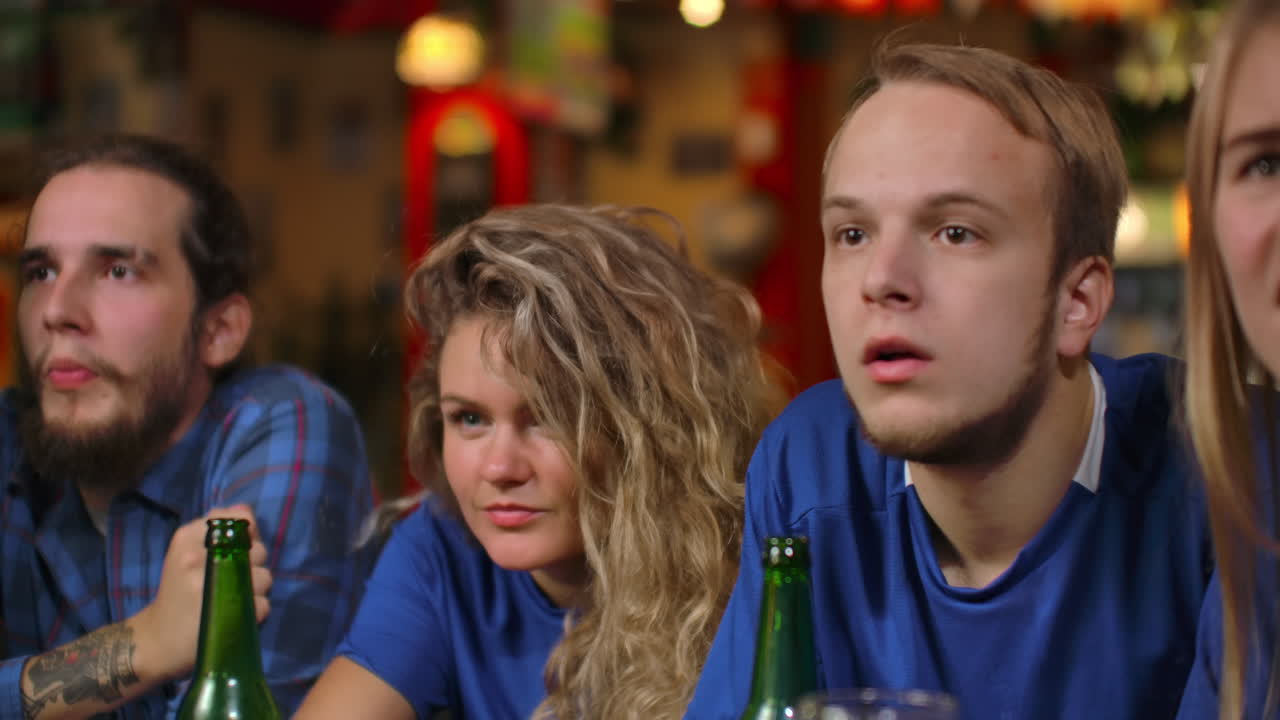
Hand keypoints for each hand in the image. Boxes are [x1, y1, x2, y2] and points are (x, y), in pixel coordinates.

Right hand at [130, 504, 272, 682]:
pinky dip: (253, 611)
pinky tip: (233, 614)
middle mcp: (196, 557)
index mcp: (187, 537)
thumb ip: (219, 532)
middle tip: (231, 579)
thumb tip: (248, 513)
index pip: (240, 518)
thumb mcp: (187, 553)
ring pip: (264, 577)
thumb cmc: (178, 591)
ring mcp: (210, 586)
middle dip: (253, 564)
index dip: (248, 534)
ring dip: (256, 589)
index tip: (237, 550)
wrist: (156, 638)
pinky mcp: (224, 613)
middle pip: (257, 549)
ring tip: (231, 598)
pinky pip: (262, 603)